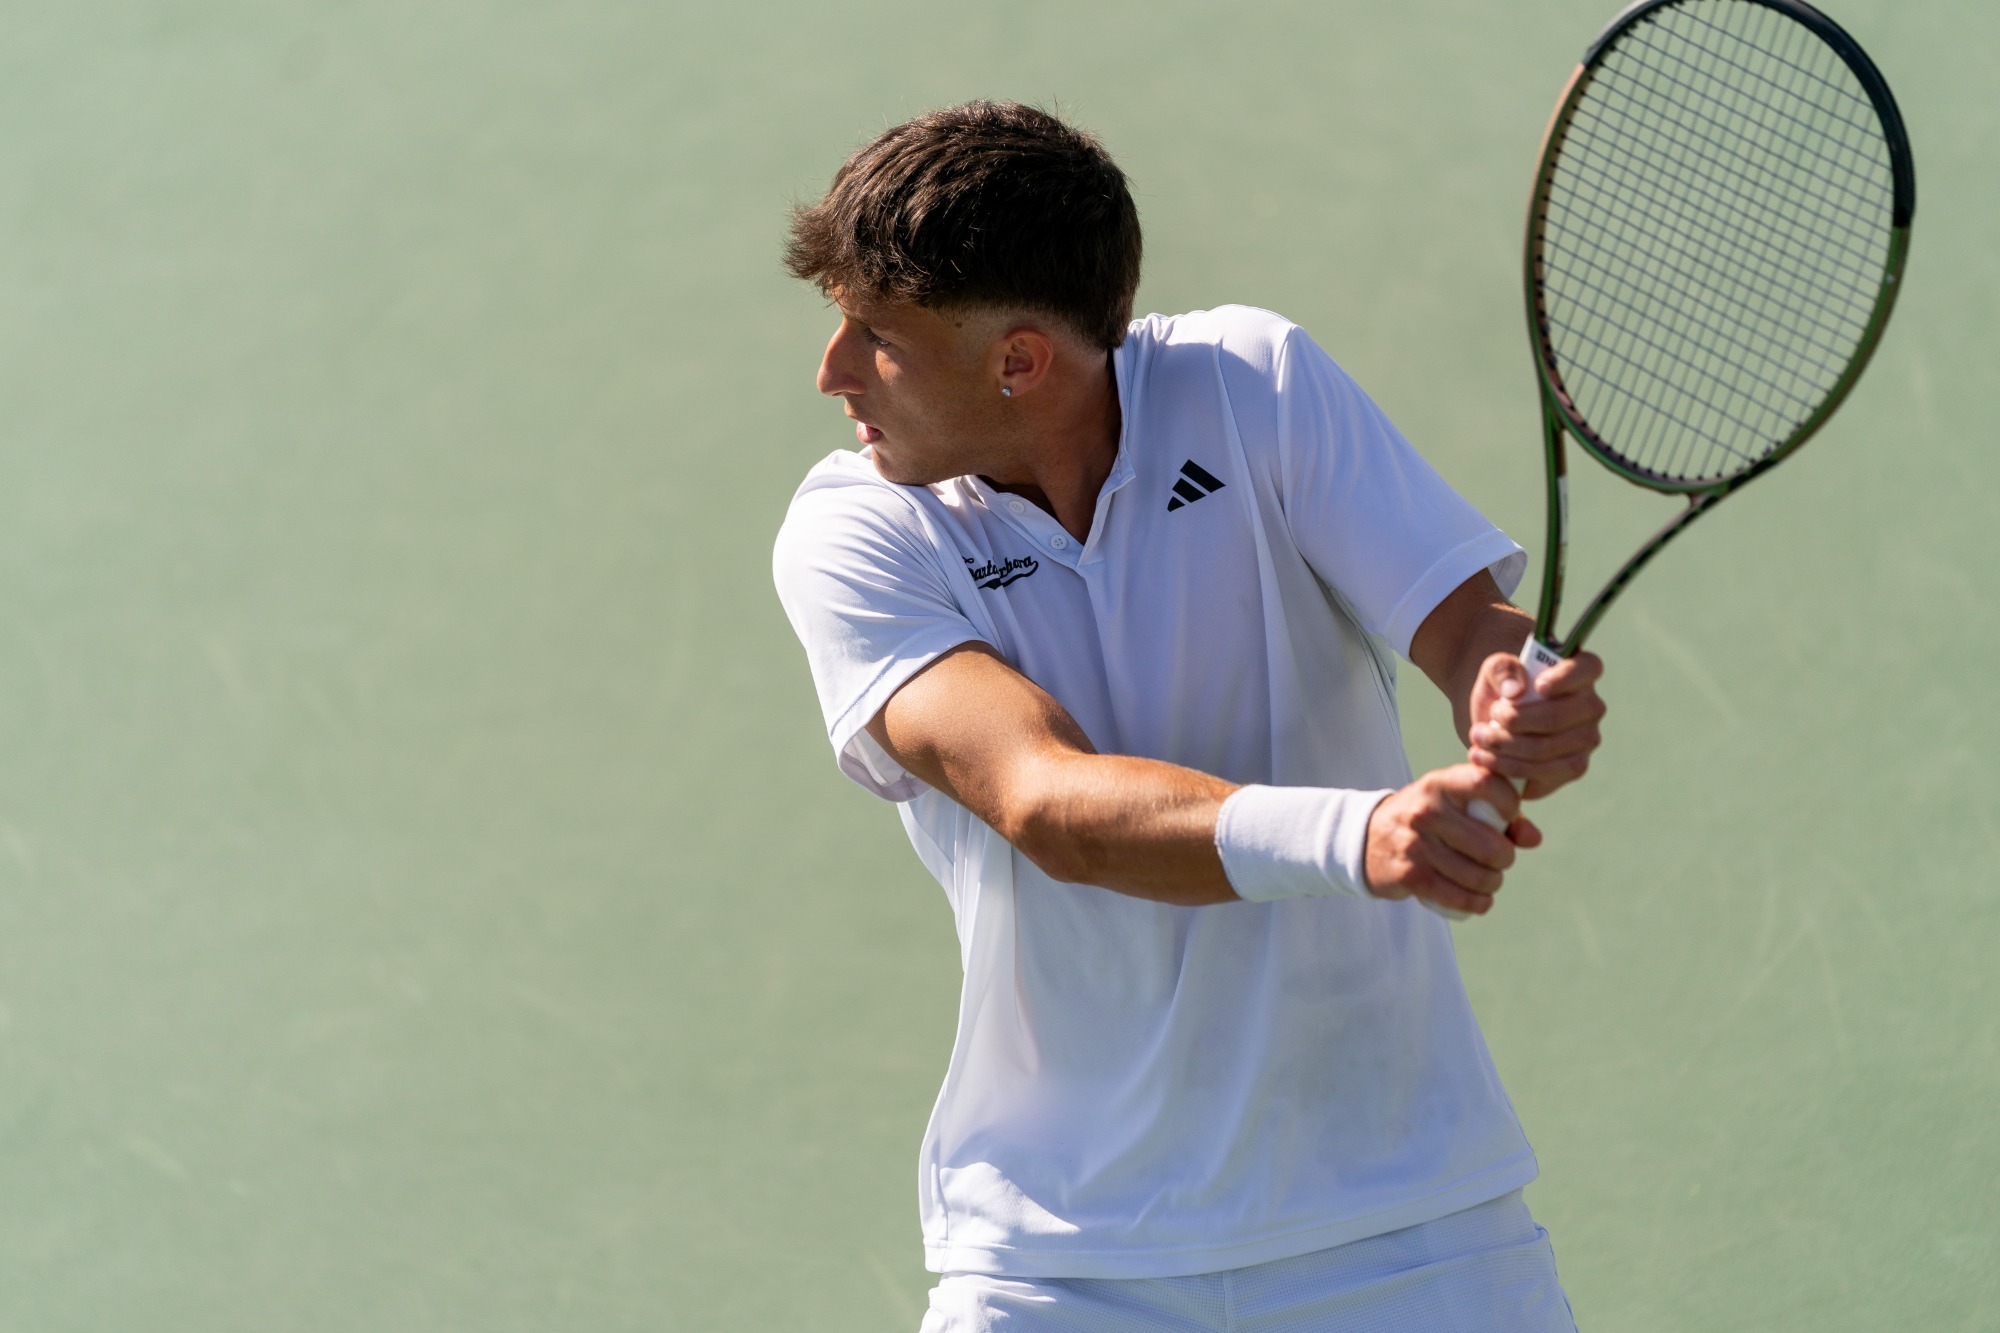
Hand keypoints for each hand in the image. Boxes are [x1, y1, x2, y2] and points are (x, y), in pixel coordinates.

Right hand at [1364, 764, 1541, 916]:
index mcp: (1440, 783)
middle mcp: (1427, 811)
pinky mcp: (1411, 876)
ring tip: (1487, 880)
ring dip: (1492, 884)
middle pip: (1493, 846)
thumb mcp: (1454, 802)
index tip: (1508, 816)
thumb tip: (1534, 838)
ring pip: (1480, 877)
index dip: (1510, 804)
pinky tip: (1479, 900)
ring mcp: (1417, 845)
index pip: (1488, 785)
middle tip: (1497, 860)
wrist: (1367, 838)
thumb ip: (1498, 812)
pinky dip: (1478, 904)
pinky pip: (1460, 898)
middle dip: (1505, 859)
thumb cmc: (1426, 817)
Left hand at [1468, 650, 1605, 798]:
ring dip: (1506, 744)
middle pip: (1558, 716)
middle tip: (1491, 715)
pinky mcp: (1573, 767)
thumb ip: (1501, 670)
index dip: (1565, 677)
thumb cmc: (1500, 691)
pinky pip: (1546, 772)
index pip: (1588, 668)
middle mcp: (1591, 706)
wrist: (1493, 723)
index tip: (1538, 686)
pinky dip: (1509, 766)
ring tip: (1478, 736)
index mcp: (1580, 672)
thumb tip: (1515, 691)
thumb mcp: (1493, 672)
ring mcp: (1586, 739)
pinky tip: (1484, 757)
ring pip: (1548, 747)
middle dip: (1515, 720)